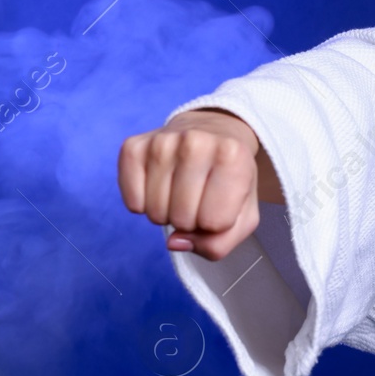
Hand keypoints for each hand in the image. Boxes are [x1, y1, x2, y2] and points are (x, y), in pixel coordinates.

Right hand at [117, 108, 276, 260]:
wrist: (213, 133)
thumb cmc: (230, 178)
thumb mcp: (243, 213)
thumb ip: (219, 242)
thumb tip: (175, 242)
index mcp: (234, 157)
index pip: (214, 222)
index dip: (215, 224)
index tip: (219, 203)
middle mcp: (196, 142)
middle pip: (182, 219)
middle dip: (190, 220)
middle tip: (198, 198)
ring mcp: (162, 142)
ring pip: (155, 212)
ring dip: (167, 213)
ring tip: (180, 191)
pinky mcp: (133, 146)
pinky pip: (132, 201)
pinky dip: (143, 205)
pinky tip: (158, 186)